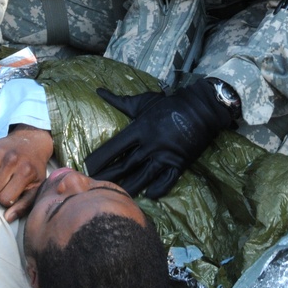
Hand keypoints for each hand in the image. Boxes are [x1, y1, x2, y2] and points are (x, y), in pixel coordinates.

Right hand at [0, 125, 53, 221]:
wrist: (31, 141)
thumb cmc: (34, 168)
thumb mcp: (36, 187)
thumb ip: (24, 205)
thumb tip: (8, 218)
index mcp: (25, 171)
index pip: (4, 199)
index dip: (7, 201)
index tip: (12, 195)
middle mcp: (10, 160)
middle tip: (3, 188)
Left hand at [84, 78, 237, 198]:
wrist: (200, 109)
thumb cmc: (168, 104)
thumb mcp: (142, 101)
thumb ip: (119, 101)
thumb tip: (98, 90)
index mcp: (139, 129)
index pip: (115, 147)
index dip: (100, 159)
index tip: (87, 167)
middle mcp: (150, 145)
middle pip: (125, 165)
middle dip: (109, 176)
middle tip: (95, 185)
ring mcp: (165, 156)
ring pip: (143, 177)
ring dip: (129, 188)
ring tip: (116, 197)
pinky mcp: (179, 163)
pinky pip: (167, 181)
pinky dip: (158, 189)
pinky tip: (148, 196)